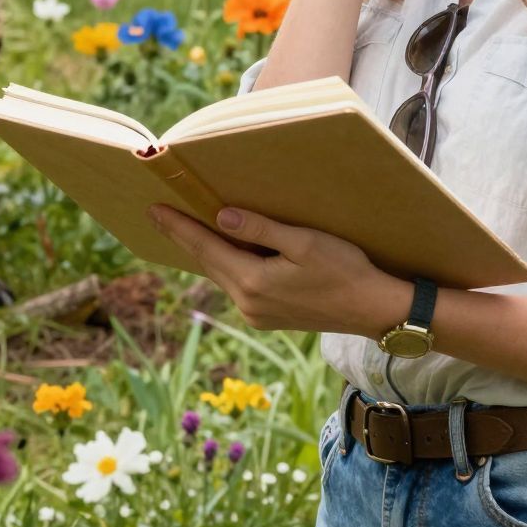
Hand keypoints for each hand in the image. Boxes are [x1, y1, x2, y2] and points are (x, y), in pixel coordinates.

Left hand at [146, 201, 411, 335]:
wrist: (372, 309)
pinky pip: (237, 285)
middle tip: (159, 215)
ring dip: (205, 251)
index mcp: (253, 282)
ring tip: (185, 229)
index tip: (154, 210)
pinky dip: (225, 265)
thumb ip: (260, 230)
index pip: (206, 248)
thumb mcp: (304, 242)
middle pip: (208, 263)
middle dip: (184, 238)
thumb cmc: (345, 269)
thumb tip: (220, 217)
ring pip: (222, 274)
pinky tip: (222, 251)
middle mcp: (248, 303)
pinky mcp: (267, 317)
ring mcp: (257, 314)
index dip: (179, 227)